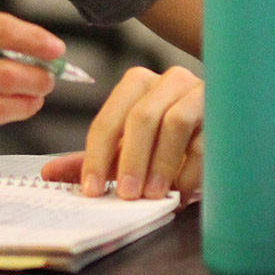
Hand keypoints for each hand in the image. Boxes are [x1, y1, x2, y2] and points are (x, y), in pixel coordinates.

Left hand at [41, 64, 203, 199]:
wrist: (218, 133)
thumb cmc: (164, 143)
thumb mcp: (126, 151)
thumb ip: (94, 159)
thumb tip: (48, 173)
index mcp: (138, 84)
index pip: (110, 118)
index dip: (97, 156)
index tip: (92, 190)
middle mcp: (169, 80)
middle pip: (142, 116)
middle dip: (131, 159)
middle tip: (126, 194)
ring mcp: (200, 92)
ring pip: (176, 121)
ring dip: (161, 163)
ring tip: (153, 194)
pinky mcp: (225, 112)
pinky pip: (207, 139)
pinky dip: (191, 170)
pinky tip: (182, 192)